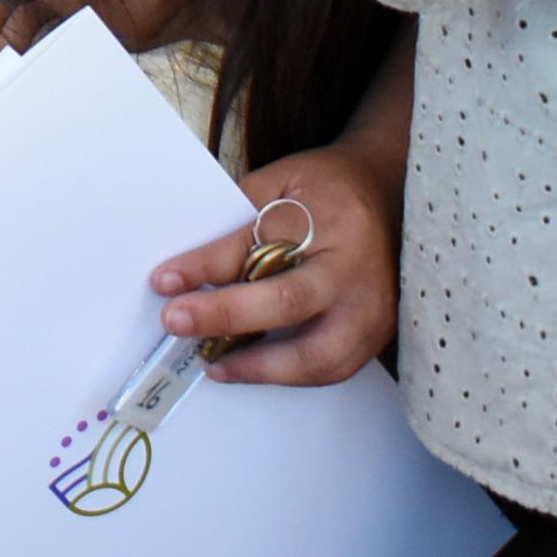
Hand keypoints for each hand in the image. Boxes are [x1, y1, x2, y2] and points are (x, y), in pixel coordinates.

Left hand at [145, 136, 402, 387]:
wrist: (392, 193)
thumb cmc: (328, 187)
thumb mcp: (280, 181)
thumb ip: (238, 221)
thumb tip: (186, 269)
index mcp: (329, 216)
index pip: (259, 243)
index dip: (207, 264)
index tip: (164, 280)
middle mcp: (356, 266)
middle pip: (289, 301)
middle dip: (226, 316)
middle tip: (176, 322)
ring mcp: (374, 306)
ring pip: (318, 354)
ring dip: (258, 366)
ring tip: (213, 363)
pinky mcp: (380, 333)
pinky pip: (332, 368)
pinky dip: (287, 374)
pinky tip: (250, 367)